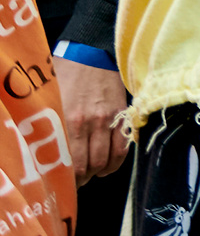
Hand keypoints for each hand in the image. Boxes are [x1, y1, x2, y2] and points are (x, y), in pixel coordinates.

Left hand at [57, 58, 129, 183]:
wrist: (92, 52)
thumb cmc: (65, 74)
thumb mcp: (49, 99)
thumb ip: (48, 123)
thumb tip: (42, 148)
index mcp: (66, 121)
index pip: (66, 162)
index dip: (64, 179)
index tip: (61, 183)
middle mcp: (87, 124)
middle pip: (86, 166)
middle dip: (80, 179)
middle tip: (75, 181)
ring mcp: (107, 121)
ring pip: (105, 160)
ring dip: (97, 173)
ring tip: (91, 174)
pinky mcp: (123, 116)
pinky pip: (122, 148)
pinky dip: (115, 163)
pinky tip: (107, 167)